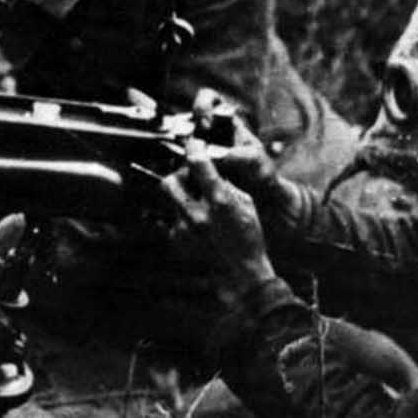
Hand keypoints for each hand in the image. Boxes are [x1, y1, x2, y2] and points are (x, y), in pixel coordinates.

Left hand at [159, 138, 276, 304]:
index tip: (194, 145)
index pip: (197, 163)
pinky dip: (180, 215)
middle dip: (179, 175)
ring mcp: (185, 229)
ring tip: (193, 200)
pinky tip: (195, 222)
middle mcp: (198, 214)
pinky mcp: (176, 240)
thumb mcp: (246, 203)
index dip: (194, 148)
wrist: (240, 272)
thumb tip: (210, 166)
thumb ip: (225, 183)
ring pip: (169, 199)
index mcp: (220, 202)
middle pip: (171, 180)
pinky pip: (171, 218)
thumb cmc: (248, 236)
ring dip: (179, 195)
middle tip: (190, 178)